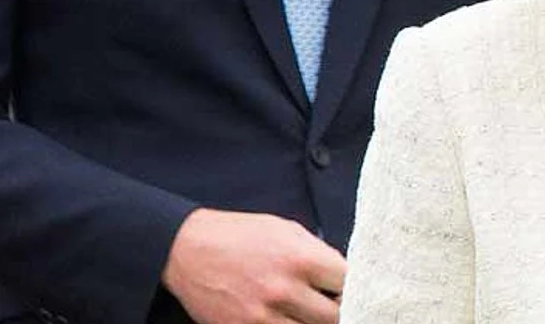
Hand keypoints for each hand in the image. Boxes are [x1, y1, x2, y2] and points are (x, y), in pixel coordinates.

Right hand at [163, 208, 345, 323]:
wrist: (187, 250)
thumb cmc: (239, 235)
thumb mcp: (286, 230)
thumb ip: (318, 253)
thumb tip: (344, 275)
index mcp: (301, 258)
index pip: (350, 282)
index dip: (356, 286)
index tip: (353, 288)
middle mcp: (284, 290)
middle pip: (337, 315)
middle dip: (341, 310)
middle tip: (336, 304)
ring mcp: (263, 317)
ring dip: (316, 322)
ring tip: (311, 313)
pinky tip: (290, 319)